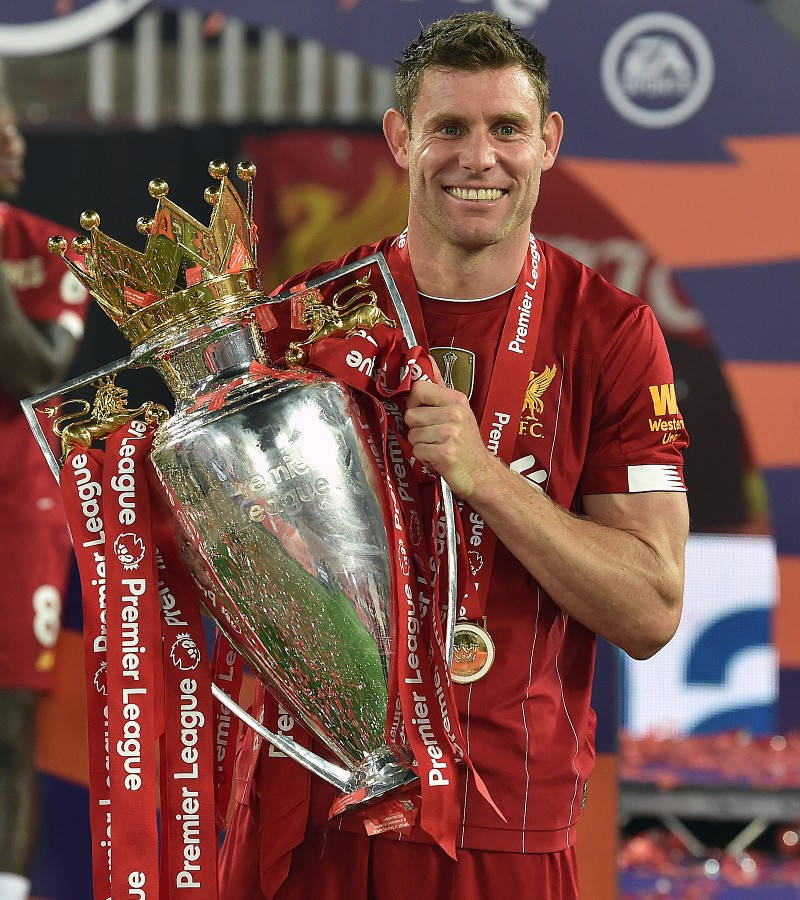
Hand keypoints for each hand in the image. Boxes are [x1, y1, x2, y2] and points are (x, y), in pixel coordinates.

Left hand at [404, 362, 497, 499]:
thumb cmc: (466, 443)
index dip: (414, 403)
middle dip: (417, 429)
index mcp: (456, 399)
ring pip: (412, 435)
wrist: (481, 473)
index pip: (418, 388)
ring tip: (438, 447)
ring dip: (421, 445)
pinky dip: (424, 458)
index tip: (423, 413)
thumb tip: (427, 361)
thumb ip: (439, 388)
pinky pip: (417, 451)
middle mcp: (455, 413)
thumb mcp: (458, 410)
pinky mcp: (445, 453)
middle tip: (434, 436)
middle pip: (410, 415)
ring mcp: (450, 433)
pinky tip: (438, 458)